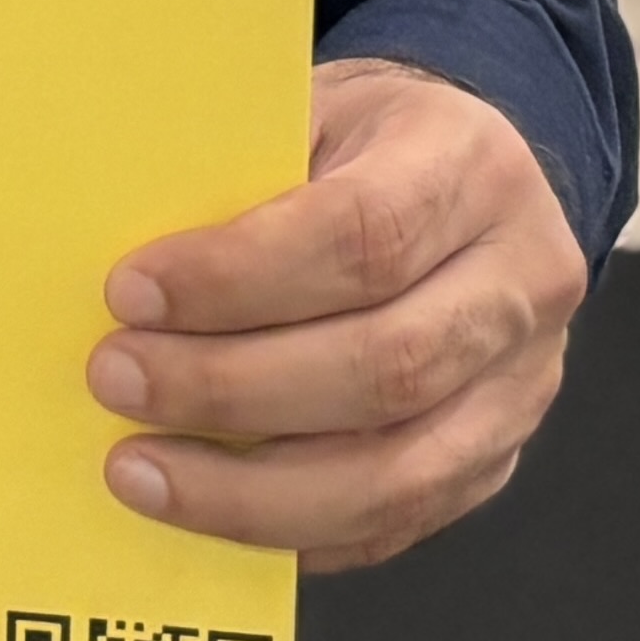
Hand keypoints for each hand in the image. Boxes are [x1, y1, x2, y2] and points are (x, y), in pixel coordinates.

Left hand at [87, 56, 584, 570]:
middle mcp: (523, 282)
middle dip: (230, 387)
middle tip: (116, 379)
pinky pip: (392, 522)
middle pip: (385, 366)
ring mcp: (520, 385)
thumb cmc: (356, 147)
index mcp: (473, 168)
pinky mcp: (494, 459)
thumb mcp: (304, 113)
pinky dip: (288, 527)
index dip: (240, 275)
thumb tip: (125, 283)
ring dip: (250, 489)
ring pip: (397, 472)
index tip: (130, 293)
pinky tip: (204, 509)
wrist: (458, 185)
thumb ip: (237, 182)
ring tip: (138, 470)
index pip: (364, 235)